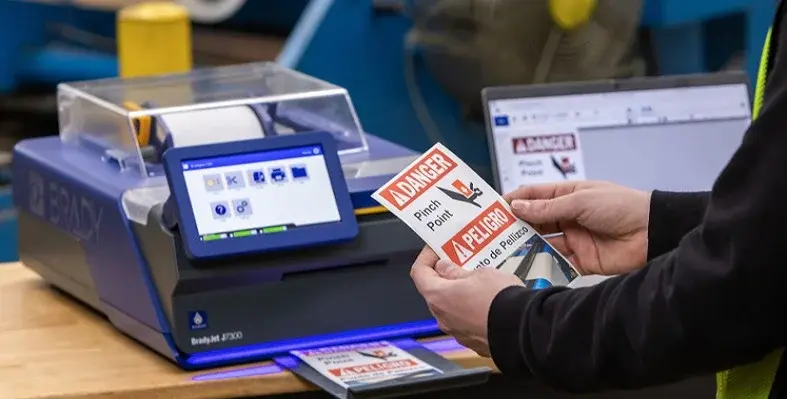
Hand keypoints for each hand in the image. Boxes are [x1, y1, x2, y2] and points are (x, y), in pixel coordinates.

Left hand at [410, 247, 523, 356]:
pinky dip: (470, 310)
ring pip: (451, 308)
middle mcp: (442, 317)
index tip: (436, 249)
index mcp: (438, 297)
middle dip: (444, 276)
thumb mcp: (480, 273)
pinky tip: (486, 301)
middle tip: (458, 262)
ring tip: (476, 281)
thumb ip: (457, 271)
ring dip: (458, 294)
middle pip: (434, 292)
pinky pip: (466, 322)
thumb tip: (444, 268)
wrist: (522, 330)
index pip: (419, 273)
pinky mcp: (472, 342)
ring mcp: (456, 332)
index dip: (426, 257)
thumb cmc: (500, 299)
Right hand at [504, 181, 650, 275]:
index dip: (513, 201)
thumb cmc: (619, 207)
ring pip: (541, 243)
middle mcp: (566, 217)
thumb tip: (516, 206)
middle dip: (515, 227)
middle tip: (492, 235)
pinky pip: (556, 264)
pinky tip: (525, 268)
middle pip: (534, 221)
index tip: (492, 210)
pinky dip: (542, 266)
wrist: (653, 234)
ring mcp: (572, 240)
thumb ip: (548, 208)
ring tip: (503, 253)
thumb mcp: (581, 201)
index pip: (533, 196)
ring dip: (525, 247)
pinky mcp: (580, 261)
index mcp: (567, 196)